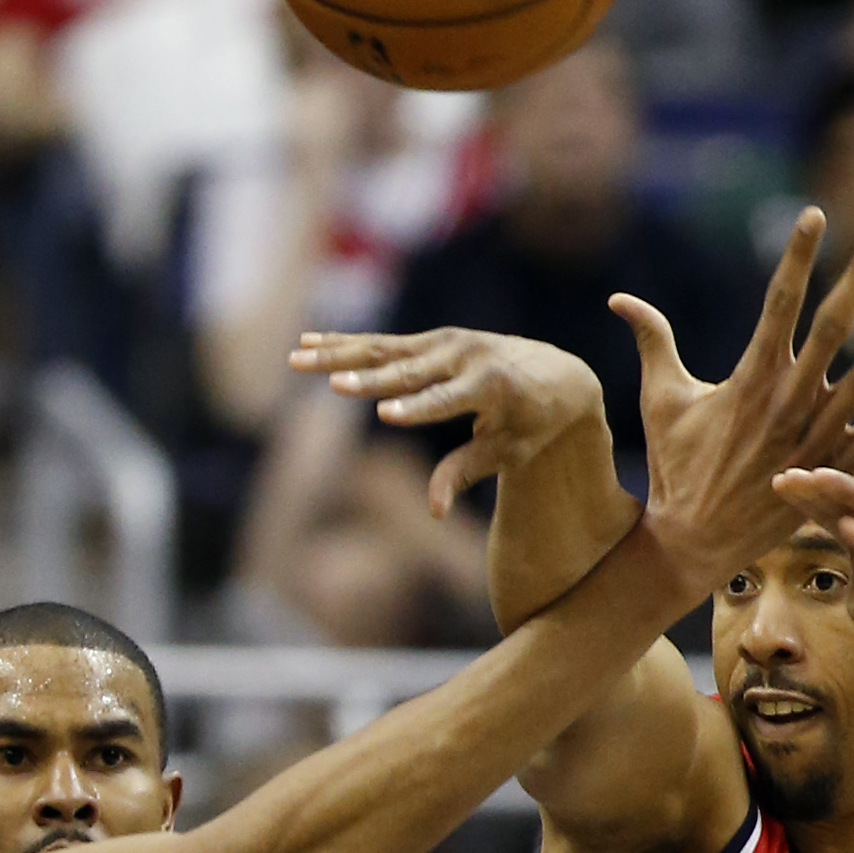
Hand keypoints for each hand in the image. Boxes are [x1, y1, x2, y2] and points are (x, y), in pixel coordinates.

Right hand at [290, 329, 605, 514]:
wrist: (556, 373)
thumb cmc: (533, 423)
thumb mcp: (509, 452)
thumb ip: (466, 474)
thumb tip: (433, 512)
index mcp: (492, 385)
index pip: (446, 401)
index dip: (416, 409)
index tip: (384, 417)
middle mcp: (465, 356)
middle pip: (406, 371)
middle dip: (367, 379)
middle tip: (330, 384)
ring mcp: (445, 343)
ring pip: (383, 351)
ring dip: (337, 354)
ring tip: (297, 358)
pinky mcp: (430, 340)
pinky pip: (382, 344)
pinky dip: (345, 343)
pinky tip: (309, 342)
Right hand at [615, 211, 853, 590]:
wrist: (693, 540)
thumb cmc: (675, 466)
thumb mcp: (660, 399)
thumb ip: (652, 342)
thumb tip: (618, 299)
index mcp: (748, 376)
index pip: (778, 302)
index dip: (797, 256)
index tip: (815, 215)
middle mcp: (787, 399)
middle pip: (832, 327)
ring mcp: (815, 434)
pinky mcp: (833, 467)